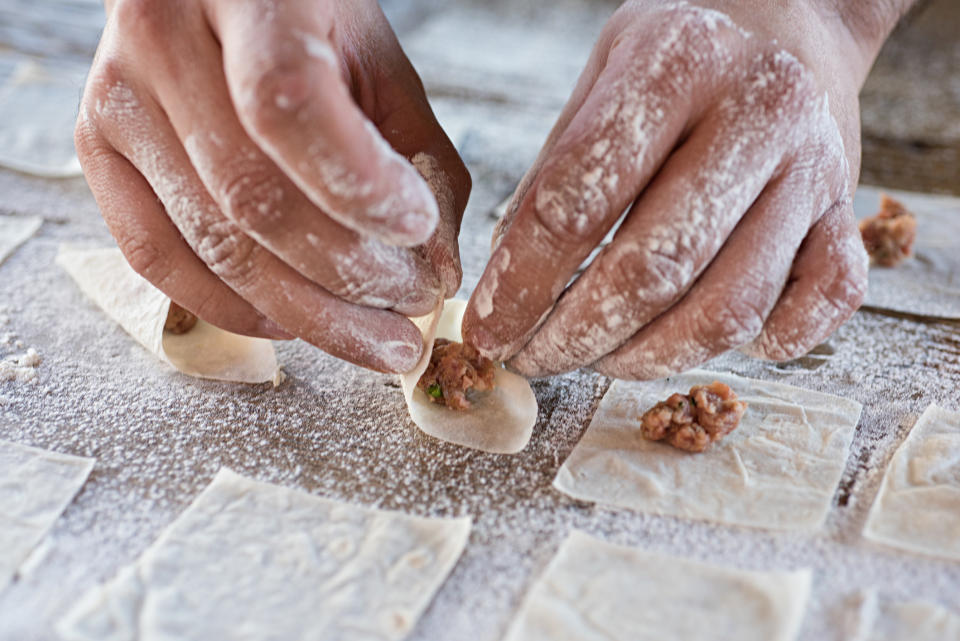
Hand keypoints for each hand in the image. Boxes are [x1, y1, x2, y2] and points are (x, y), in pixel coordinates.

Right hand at [75, 0, 469, 372]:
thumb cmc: (309, 24)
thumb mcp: (379, 63)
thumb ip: (418, 157)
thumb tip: (436, 269)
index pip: (288, 105)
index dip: (358, 185)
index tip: (417, 230)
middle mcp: (161, 38)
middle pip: (251, 197)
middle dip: (348, 278)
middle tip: (413, 314)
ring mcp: (118, 98)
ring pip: (213, 242)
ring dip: (308, 312)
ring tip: (375, 336)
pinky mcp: (96, 146)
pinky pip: (155, 256)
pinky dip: (233, 307)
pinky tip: (293, 324)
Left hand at [463, 0, 891, 378]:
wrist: (789, 18)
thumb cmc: (674, 59)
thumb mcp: (597, 82)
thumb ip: (553, 180)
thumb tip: (508, 291)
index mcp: (678, 62)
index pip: (576, 201)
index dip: (520, 284)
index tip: (489, 330)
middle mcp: (760, 112)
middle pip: (653, 269)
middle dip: (574, 336)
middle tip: (532, 358)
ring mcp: (816, 169)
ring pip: (728, 310)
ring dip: (646, 358)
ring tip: (596, 359)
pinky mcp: (848, 215)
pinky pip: (819, 311)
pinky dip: (762, 347)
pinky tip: (701, 340)